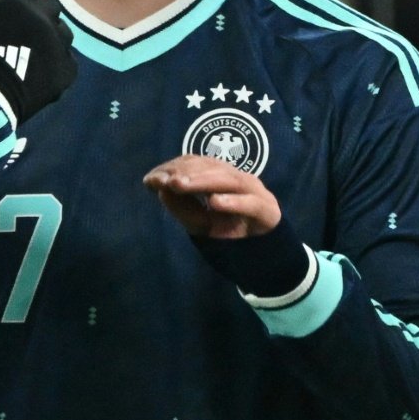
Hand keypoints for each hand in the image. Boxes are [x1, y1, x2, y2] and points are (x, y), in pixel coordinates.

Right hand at [0, 0, 75, 124]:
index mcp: (17, 2)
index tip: (1, 5)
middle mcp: (44, 19)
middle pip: (47, 2)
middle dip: (32, 9)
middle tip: (13, 28)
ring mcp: (57, 47)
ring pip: (60, 28)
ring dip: (47, 32)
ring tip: (27, 49)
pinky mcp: (64, 73)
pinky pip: (67, 56)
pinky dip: (54, 58)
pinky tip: (36, 67)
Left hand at [145, 155, 306, 298]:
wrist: (263, 256)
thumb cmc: (229, 232)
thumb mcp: (198, 222)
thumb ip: (181, 206)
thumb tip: (160, 188)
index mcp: (219, 176)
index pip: (195, 163)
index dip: (172, 168)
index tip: (150, 180)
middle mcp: (237, 178)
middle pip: (211, 168)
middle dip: (185, 173)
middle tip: (164, 181)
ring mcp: (255, 192)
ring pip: (229, 180)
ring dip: (203, 181)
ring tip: (179, 185)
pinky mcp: (268, 211)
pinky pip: (251, 203)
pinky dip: (233, 202)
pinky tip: (215, 202)